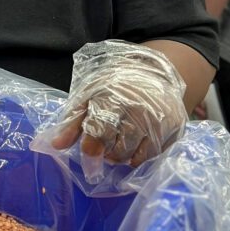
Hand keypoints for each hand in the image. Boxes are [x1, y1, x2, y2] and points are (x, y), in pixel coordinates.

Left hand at [51, 41, 186, 176]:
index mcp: (113, 98)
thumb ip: (72, 121)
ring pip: (135, 156)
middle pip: (117, 150)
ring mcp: (158, 120)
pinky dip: (141, 156)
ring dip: (123, 156)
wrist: (153, 73)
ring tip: (120, 142)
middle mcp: (139, 109)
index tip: (89, 149)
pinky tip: (136, 144)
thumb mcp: (89, 95)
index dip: (91, 148)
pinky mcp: (173, 128)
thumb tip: (56, 145)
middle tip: (106, 143)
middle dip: (107, 152)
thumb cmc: (115, 86)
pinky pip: (153, 156)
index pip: (99, 134)